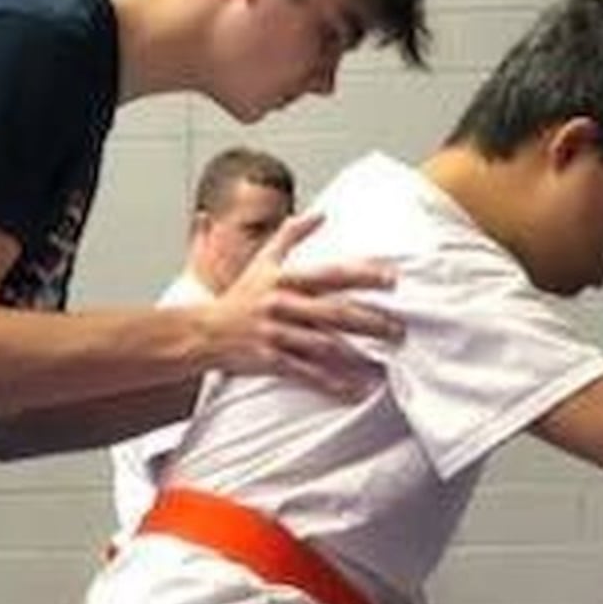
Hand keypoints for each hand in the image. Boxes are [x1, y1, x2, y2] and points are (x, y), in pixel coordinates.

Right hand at [200, 211, 397, 393]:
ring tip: (384, 362)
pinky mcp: (271, 360)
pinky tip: (355, 390)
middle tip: (399, 329)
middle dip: (370, 321)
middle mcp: (282, 305)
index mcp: (284, 280)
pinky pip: (307, 373)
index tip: (392, 279)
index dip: (362, 275)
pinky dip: (333, 383)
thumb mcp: (262, 261)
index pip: (330, 274)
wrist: (203, 332)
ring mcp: (276, 334)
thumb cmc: (240, 296)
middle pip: (334, 312)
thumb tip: (322, 213)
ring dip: (356, 355)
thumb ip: (291, 235)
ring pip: (324, 345)